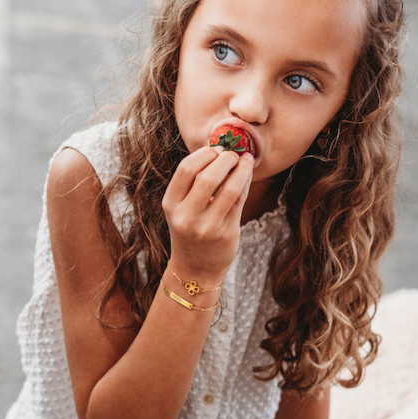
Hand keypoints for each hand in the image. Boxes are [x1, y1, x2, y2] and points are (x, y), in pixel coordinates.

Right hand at [162, 146, 253, 283]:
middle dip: (224, 158)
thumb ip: (194, 183)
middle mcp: (186, 216)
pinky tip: (246, 175)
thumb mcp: (182, 209)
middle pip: (207, 176)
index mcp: (171, 205)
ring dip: (241, 169)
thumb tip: (220, 150)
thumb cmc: (191, 230)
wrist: (195, 269)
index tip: (216, 149)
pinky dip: (245, 183)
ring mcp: (206, 227)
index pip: (185, 169)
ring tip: (245, 160)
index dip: (203, 154)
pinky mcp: (226, 233)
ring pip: (228, 188)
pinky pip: (239, 200)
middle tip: (232, 153)